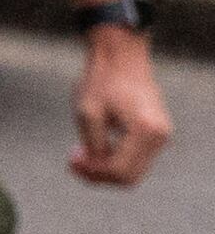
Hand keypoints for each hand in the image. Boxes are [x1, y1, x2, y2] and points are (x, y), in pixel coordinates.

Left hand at [70, 26, 171, 185]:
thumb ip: (92, 145)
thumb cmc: (102, 79)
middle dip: (98, 174)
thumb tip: (94, 170)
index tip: (70, 159)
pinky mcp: (156, 134)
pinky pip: (135, 159)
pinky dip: (115, 159)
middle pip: (128, 177)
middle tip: (73, 160)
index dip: (92, 172)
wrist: (121, 56)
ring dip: (105, 168)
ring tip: (80, 153)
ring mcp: (161, 136)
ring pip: (133, 171)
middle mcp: (159, 136)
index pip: (119, 170)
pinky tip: (95, 147)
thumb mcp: (88, 112)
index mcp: (145, 130)